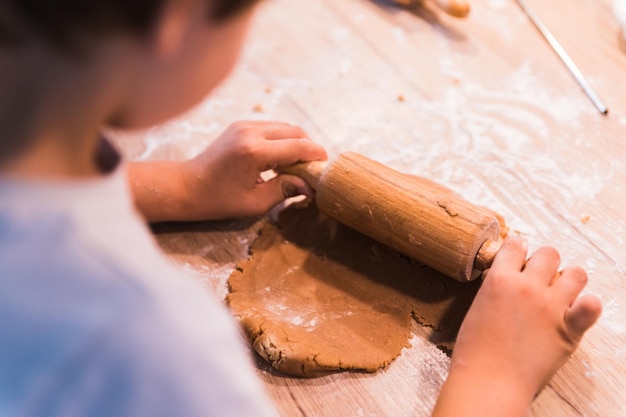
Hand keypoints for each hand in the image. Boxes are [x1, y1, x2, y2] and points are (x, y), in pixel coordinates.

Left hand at [179, 120, 326, 219]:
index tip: (325, 168)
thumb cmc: (218, 200)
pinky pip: (272, 128)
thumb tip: (310, 186)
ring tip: (296, 166)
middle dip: (309, 148)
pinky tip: (280, 160)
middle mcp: (251, 132)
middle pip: (295, 131)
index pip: (299, 146)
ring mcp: (244, 125)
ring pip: (285, 127)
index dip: (317, 156)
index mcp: (254, 152)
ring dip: (296, 143)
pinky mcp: (241, 125)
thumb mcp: (255, 203)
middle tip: (313, 169)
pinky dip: (282, 140)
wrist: (186, 185)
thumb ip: (285, 190)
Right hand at [432, 237, 601, 416]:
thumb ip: (494, 290)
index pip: (515, 245)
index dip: (518, 250)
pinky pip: (592, 305)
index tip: (519, 257)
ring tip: (560, 292)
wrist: (489, 381)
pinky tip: (578, 310)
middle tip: (538, 278)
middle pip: (549, 253)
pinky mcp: (569, 329)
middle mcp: (527, 287)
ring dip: (569, 279)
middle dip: (544, 262)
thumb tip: (505, 282)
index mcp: (499, 279)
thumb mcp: (476, 308)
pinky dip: (588, 306)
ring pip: (576, 273)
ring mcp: (551, 306)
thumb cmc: (474, 351)